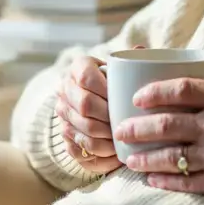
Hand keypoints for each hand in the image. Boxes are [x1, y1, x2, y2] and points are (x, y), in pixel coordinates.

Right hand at [55, 55, 121, 174]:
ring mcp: (63, 115)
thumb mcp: (124, 69)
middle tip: (128, 123)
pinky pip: (80, 150)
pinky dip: (101, 154)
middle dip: (108, 116)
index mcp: (78, 68)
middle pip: (84, 105)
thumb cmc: (118, 84)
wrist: (99, 102)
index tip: (123, 99)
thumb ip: (133, 61)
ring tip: (125, 140)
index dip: (106, 91)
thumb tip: (140, 50)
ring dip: (106, 137)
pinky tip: (117, 154)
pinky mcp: (65, 138)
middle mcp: (65, 90)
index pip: (86, 78)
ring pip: (83, 129)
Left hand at [114, 67, 203, 204]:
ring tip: (129, 158)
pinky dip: (163, 181)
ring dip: (144, 158)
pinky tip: (151, 179)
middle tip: (121, 130)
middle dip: (137, 128)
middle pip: (166, 124)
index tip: (137, 98)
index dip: (153, 92)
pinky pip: (184, 181)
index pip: (180, 89)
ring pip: (169, 156)